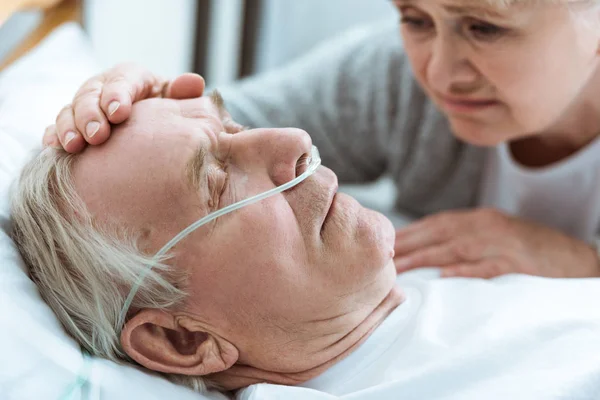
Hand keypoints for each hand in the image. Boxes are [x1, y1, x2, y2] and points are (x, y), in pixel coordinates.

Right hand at [42, 63, 205, 152]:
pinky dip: (53, 135)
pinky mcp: (73, 125)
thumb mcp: (175, 101)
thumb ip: (181, 93)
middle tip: (97, 136)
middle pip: (90, 94)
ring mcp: (85, 106)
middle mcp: (103, 88)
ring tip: (74, 146)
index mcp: (131, 78)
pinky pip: (57, 127)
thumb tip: (194, 83)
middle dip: (91, 114)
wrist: (154, 132)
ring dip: (70, 127)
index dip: (118, 95)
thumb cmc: (165, 113)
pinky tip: (52, 148)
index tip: (119, 113)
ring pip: (70, 110)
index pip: (122, 80)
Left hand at [394, 208, 599, 278]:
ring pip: (455, 249)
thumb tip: (428, 249)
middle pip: (439, 234)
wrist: (577, 257)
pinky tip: (444, 277)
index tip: (384, 244)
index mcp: (479, 218)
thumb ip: (465, 237)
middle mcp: (486, 226)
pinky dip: (464, 271)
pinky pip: (487, 267)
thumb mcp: (495, 234)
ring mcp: (502, 243)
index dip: (409, 233)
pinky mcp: (517, 262)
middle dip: (408, 245)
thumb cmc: (530, 248)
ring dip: (425, 258)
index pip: (436, 223)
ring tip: (400, 269)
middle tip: (381, 258)